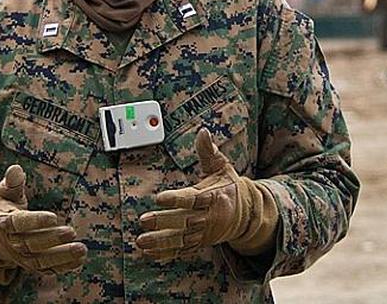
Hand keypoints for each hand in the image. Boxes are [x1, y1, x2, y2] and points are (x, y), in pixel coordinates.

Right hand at [0, 165, 86, 279]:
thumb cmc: (5, 207)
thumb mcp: (5, 192)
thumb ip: (12, 182)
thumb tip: (16, 169)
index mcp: (4, 222)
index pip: (18, 223)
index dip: (35, 221)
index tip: (54, 217)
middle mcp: (11, 242)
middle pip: (31, 244)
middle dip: (52, 239)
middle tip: (71, 232)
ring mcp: (21, 256)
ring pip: (40, 260)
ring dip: (61, 256)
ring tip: (81, 250)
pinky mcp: (30, 265)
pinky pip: (46, 269)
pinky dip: (63, 267)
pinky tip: (79, 261)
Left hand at [136, 128, 277, 260]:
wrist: (246, 214)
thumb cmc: (228, 187)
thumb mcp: (222, 168)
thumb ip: (209, 152)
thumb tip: (203, 132)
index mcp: (214, 197)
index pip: (193, 199)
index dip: (177, 199)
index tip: (159, 198)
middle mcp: (208, 217)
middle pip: (184, 221)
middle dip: (164, 222)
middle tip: (144, 220)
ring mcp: (204, 233)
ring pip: (181, 239)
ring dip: (160, 241)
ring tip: (141, 241)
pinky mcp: (199, 243)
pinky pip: (182, 251)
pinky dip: (165, 254)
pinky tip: (148, 253)